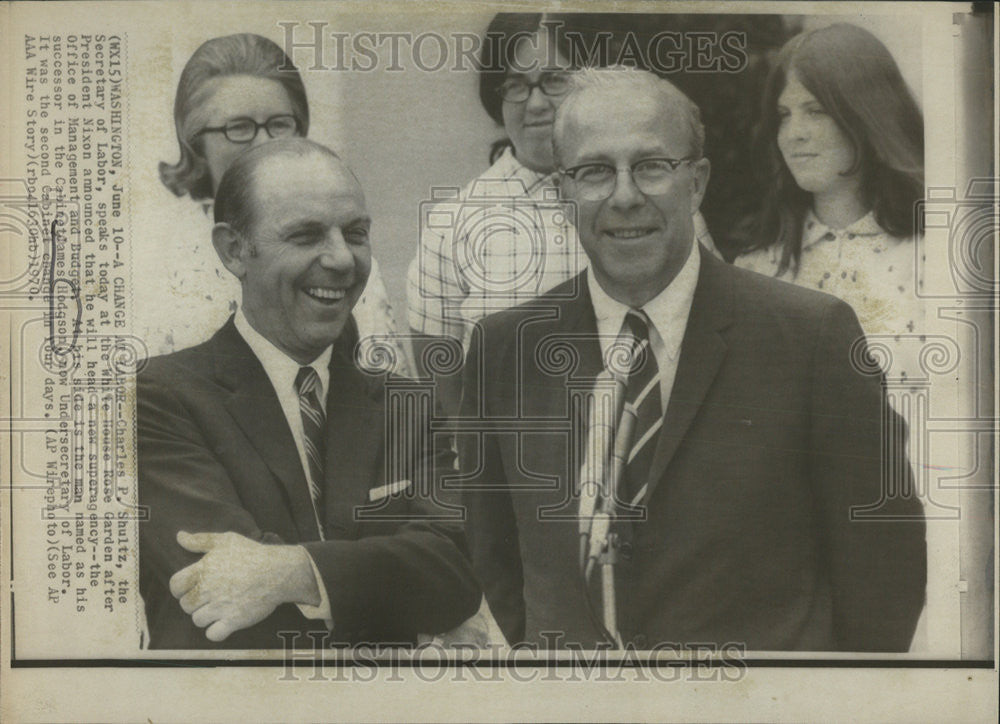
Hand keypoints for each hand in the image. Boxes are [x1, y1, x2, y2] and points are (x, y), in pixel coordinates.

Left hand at [169, 531, 319, 641]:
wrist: (278, 571)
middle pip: (186, 605)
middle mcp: (209, 589)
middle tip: (210, 597)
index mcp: (204, 569)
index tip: (193, 587)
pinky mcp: (234, 620)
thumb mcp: (226, 540)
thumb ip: (200, 540)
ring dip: (206, 616)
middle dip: (195, 602)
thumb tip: (179, 536)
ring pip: (197, 620)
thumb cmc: (252, 554)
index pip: (176, 585)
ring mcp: (221, 606)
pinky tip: (224, 622)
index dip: (181, 588)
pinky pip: (212, 635)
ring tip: (219, 608)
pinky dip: (216, 632)